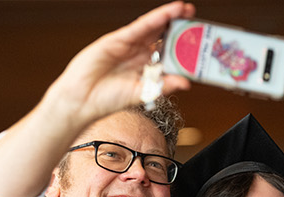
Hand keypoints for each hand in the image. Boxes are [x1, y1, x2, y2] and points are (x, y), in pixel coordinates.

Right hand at [40, 1, 194, 127]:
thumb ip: (163, 86)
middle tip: (198, 22)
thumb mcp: (142, 94)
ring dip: (170, 17)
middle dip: (180, 28)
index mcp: (147, 68)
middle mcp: (140, 54)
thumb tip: (186, 82)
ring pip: (154, 28)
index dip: (185, 48)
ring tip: (186, 10)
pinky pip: (140, 26)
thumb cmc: (107, 100)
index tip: (201, 44)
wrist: (82, 100)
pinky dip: (154, 18)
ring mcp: (129, 45)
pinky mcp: (118, 39)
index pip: (170, 54)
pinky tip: (168, 13)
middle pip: (164, 37)